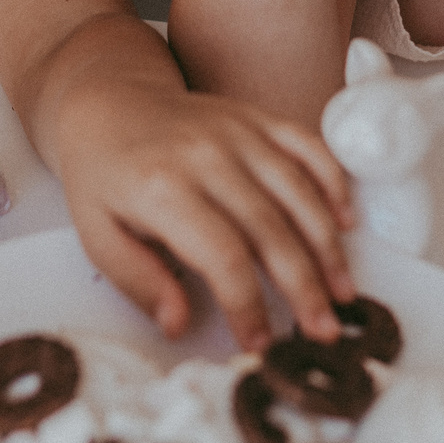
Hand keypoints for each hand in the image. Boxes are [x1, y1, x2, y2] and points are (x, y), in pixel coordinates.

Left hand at [51, 82, 359, 350]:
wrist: (108, 100)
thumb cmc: (102, 174)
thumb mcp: (97, 235)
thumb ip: (138, 281)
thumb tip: (178, 324)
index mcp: (162, 188)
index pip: (223, 255)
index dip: (249, 305)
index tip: (261, 342)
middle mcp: (206, 155)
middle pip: (271, 228)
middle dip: (303, 286)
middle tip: (323, 330)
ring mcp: (237, 131)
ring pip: (299, 191)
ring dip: (327, 245)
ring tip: (344, 291)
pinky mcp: (256, 117)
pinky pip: (306, 145)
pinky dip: (333, 181)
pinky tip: (347, 220)